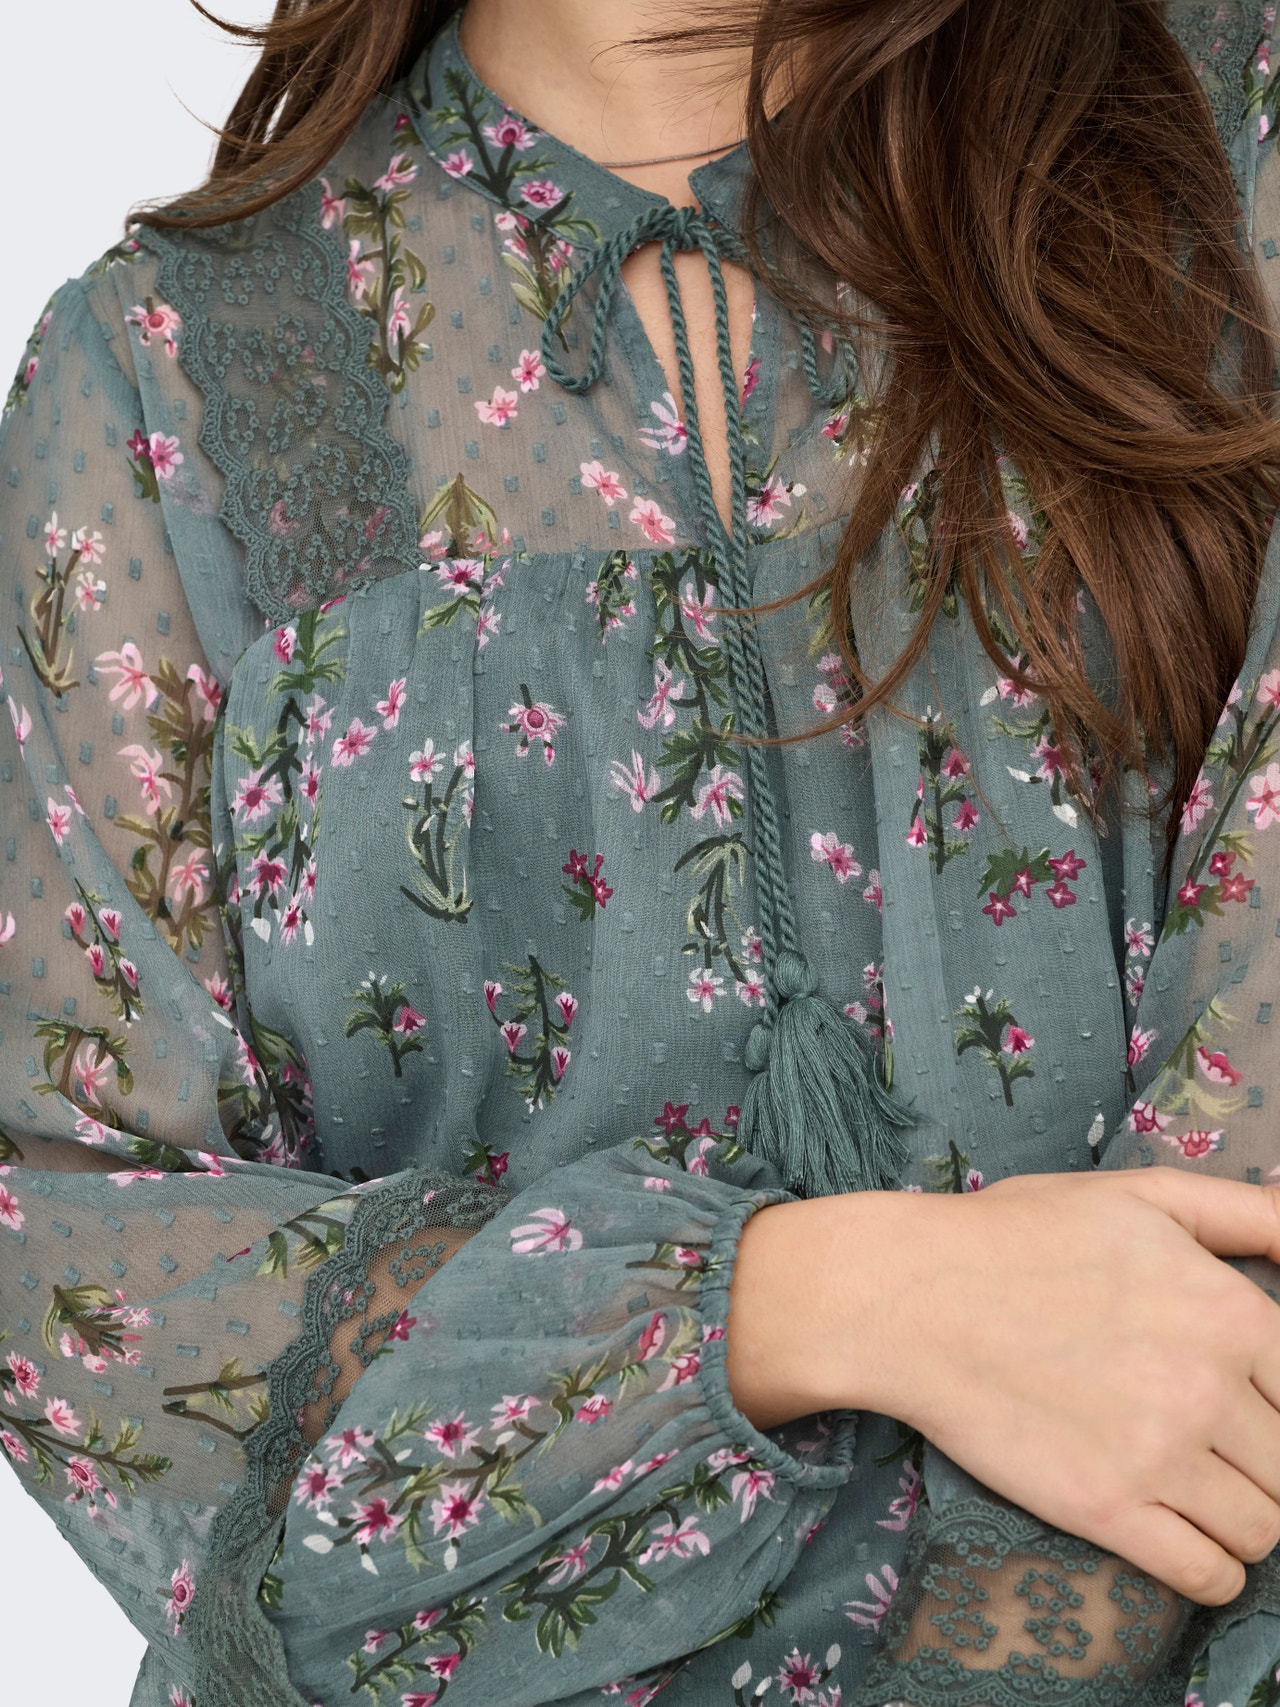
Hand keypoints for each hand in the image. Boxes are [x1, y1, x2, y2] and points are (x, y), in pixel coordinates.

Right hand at [727, 1168, 1279, 1604]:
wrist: (912, 1296)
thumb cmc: (1018, 1236)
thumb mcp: (1138, 1196)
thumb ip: (1245, 1213)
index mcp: (1231, 1313)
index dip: (1275, 1401)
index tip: (1241, 1404)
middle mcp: (1209, 1389)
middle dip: (1264, 1461)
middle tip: (1214, 1444)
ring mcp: (1160, 1455)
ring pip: (1263, 1529)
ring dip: (1242, 1517)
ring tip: (1198, 1490)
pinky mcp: (1107, 1510)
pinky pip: (1209, 1575)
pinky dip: (1213, 1569)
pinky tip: (1184, 1537)